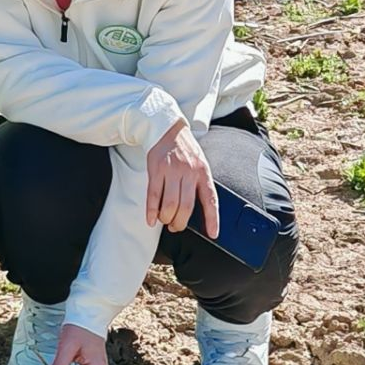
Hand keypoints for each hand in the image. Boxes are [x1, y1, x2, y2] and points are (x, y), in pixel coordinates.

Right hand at [145, 119, 217, 236]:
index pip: (210, 200)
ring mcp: (171, 171)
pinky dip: (151, 211)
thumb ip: (199, 184)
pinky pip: (153, 195)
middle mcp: (188, 172)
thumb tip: (199, 210)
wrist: (167, 130)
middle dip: (180, 222)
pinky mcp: (155, 170)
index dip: (212, 219)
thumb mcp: (200, 164)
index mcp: (203, 173)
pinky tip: (151, 219)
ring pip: (169, 204)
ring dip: (166, 218)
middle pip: (186, 206)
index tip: (213, 234)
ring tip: (165, 221)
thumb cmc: (185, 151)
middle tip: (176, 227)